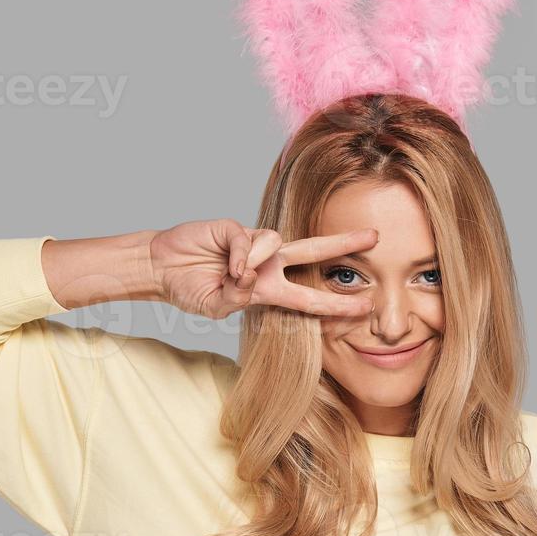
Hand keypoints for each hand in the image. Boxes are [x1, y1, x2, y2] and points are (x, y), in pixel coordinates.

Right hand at [148, 219, 379, 319]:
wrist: (160, 268)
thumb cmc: (190, 289)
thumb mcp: (216, 307)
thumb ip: (237, 299)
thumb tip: (251, 279)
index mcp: (269, 289)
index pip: (311, 297)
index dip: (337, 304)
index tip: (366, 308)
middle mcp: (269, 264)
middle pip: (315, 252)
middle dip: (345, 244)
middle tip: (375, 238)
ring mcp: (254, 244)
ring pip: (278, 245)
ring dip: (256, 266)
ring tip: (230, 276)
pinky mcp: (237, 227)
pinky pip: (251, 240)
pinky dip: (240, 256)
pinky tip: (227, 264)